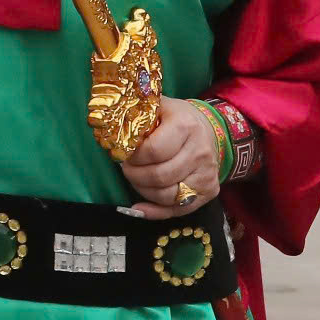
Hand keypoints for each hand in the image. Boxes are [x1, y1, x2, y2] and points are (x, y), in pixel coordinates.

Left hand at [120, 96, 219, 216]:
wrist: (209, 128)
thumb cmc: (176, 118)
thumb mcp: (158, 106)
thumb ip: (136, 116)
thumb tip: (110, 134)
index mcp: (185, 126)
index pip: (153, 151)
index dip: (134, 157)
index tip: (124, 154)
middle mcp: (200, 151)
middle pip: (160, 176)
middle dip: (135, 175)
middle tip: (126, 168)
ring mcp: (207, 174)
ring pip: (168, 196)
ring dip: (143, 191)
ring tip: (136, 179)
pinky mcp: (209, 191)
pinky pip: (179, 210)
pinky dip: (155, 212)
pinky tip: (139, 207)